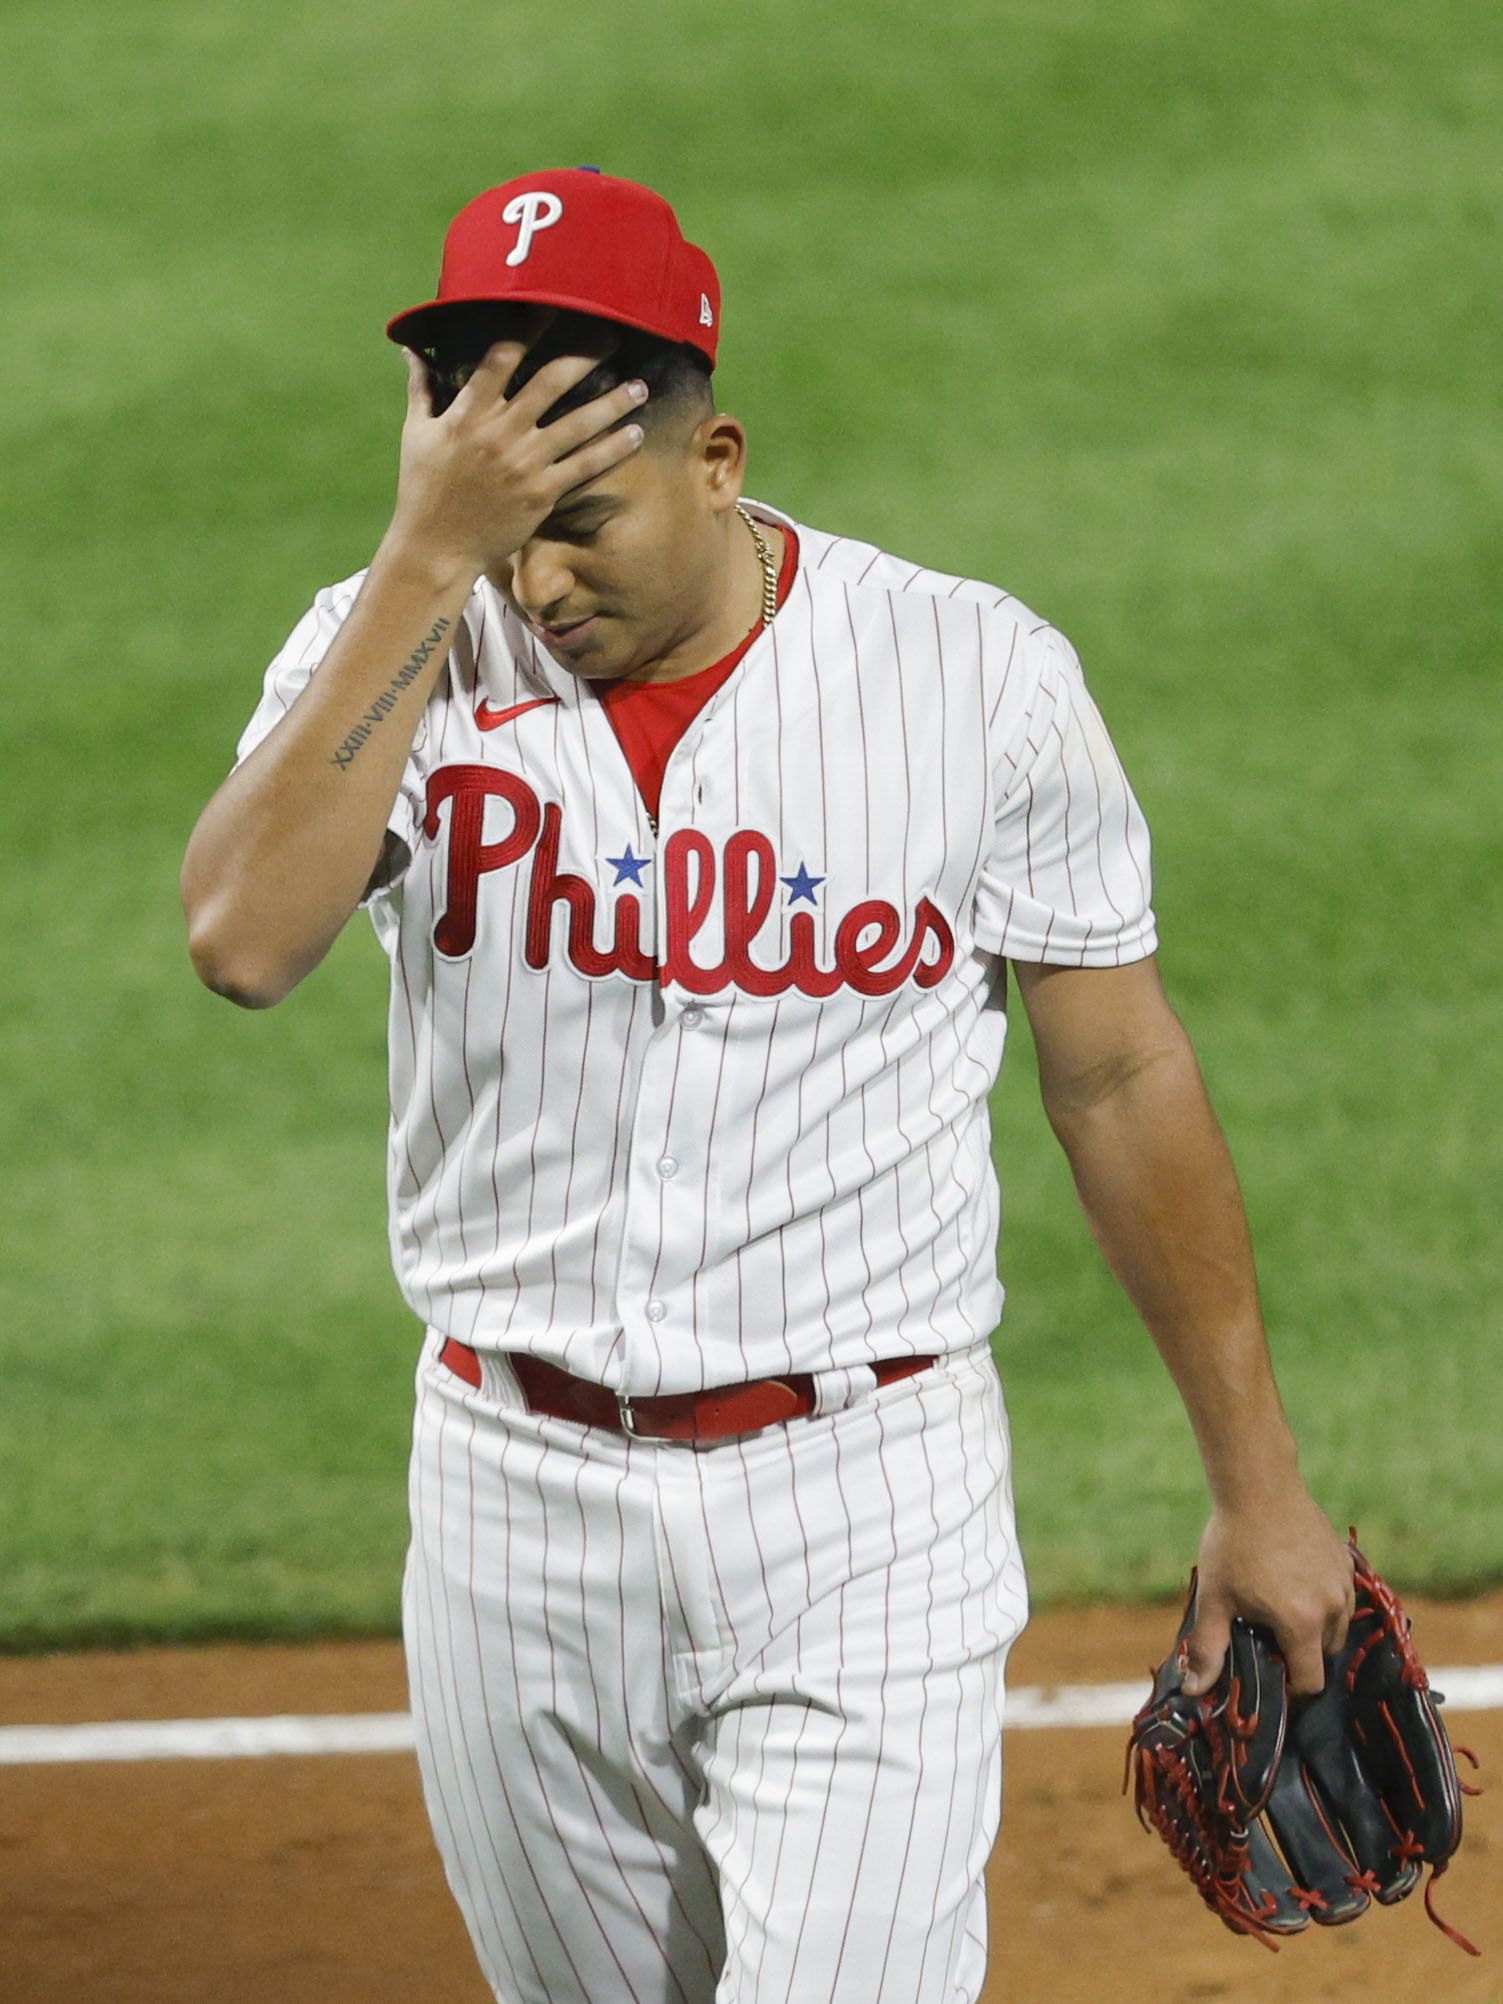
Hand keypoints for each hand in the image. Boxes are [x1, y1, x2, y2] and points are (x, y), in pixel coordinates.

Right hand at [385, 324, 648, 581]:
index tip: (553, 306)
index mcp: (467, 412)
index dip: (529, 328)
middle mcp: (499, 432)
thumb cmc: (422, 489)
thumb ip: (420, 389)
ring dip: (613, 403)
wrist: (435, 547)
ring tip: (640, 386)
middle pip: (551, 381)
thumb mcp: (415, 434)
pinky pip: (584, 466)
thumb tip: (411, 349)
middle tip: (613, 335)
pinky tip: (635, 434)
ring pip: (577, 423)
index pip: (502, 357)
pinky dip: (612, 449)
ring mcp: (523, 463)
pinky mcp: (540, 494)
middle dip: (585, 355)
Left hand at [1181, 1489, 1355, 1698]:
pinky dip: (1325, 1600)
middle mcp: (1333, 1607)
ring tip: (1280, 1602)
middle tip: (1268, 1631)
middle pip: (1326, 1655)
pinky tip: (1295, 1580)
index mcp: (1302, 1623)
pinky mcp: (1347, 1561)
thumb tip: (1193, 1690)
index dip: (1291, 1685)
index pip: (1311, 1681)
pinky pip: (1342, 1597)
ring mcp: (1343, 1583)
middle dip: (1300, 1653)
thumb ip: (1207, 1648)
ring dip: (1315, 1627)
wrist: (1259, 1486)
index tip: (1270, 1670)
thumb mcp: (1214, 1598)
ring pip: (1337, 1626)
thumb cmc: (1233, 1542)